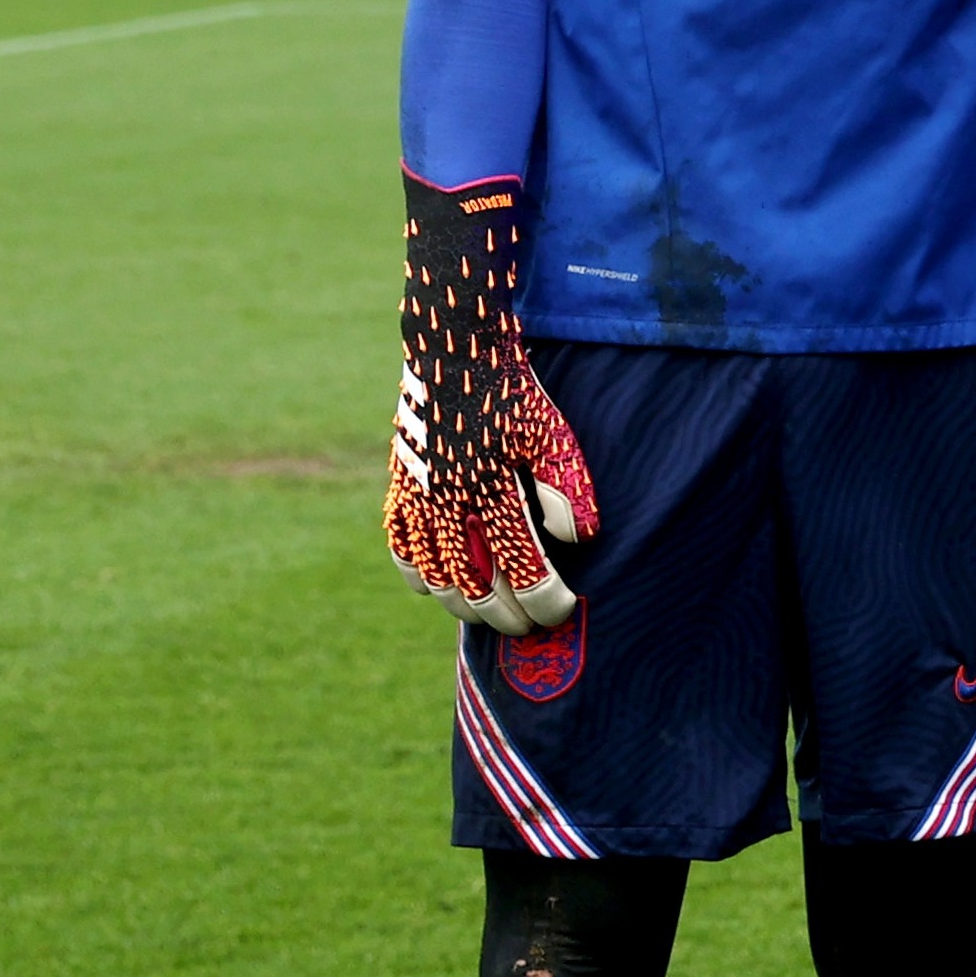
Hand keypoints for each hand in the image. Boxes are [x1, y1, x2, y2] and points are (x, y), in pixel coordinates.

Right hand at [384, 173, 597, 630]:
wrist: (454, 349)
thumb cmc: (515, 393)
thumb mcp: (552, 433)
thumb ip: (566, 487)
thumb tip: (576, 540)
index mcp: (492, 486)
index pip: (520, 566)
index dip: (543, 598)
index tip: (565, 608)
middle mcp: (448, 499)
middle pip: (474, 584)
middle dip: (506, 613)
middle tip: (532, 626)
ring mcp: (417, 496)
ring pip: (434, 575)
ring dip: (465, 605)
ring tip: (493, 615)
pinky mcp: (399, 487)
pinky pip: (401, 547)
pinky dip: (419, 576)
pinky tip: (441, 589)